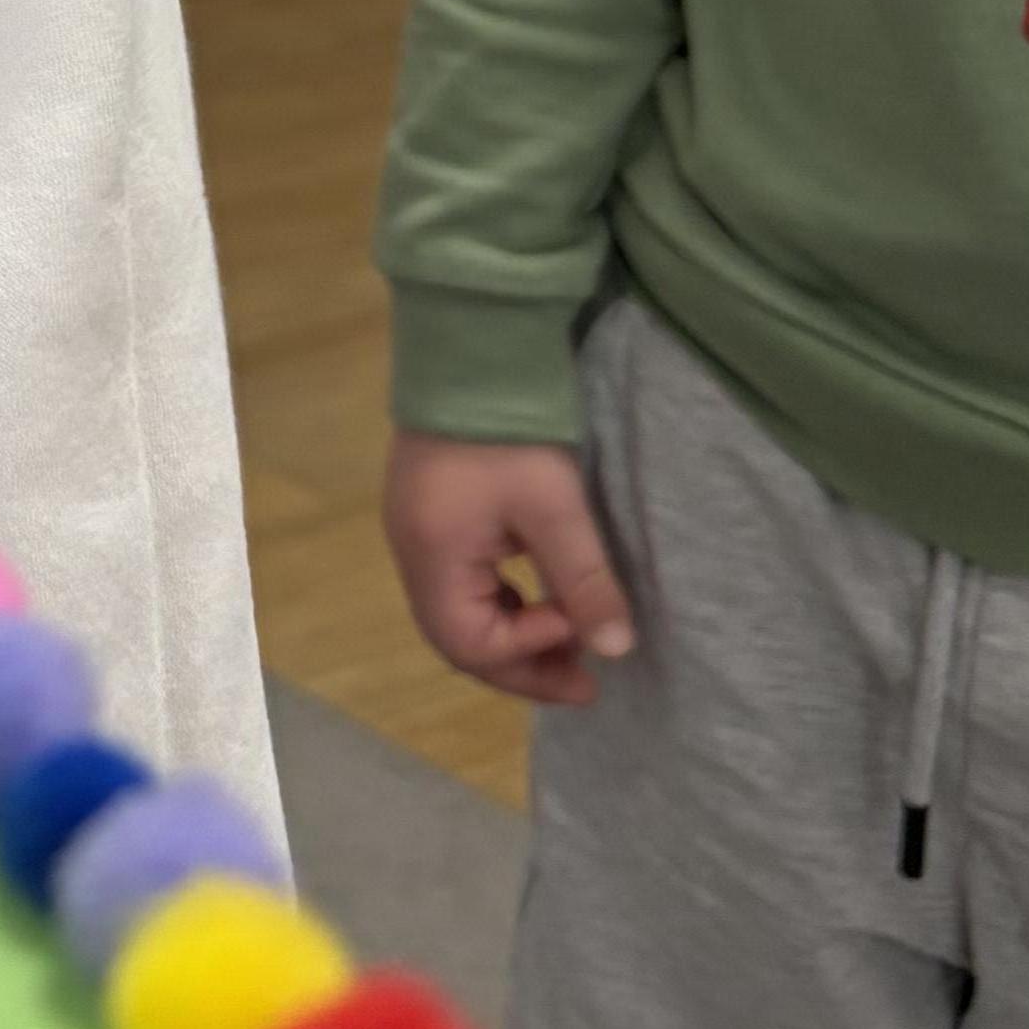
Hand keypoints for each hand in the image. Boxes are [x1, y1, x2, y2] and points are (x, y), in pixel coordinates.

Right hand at [384, 427, 637, 707]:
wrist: (470, 347)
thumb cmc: (511, 433)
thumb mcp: (555, 506)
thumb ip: (583, 580)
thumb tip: (616, 650)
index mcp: (433, 557)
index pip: (470, 642)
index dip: (528, 651)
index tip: (578, 626)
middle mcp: (412, 554)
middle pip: (458, 638)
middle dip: (523, 664)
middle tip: (586, 681)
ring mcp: (416, 533)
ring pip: (458, 613)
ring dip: (513, 636)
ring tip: (568, 641)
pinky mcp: (430, 515)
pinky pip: (459, 583)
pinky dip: (501, 604)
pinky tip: (536, 596)